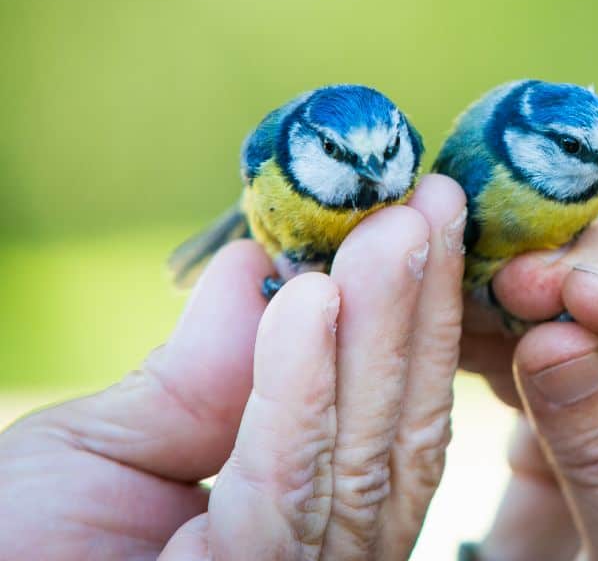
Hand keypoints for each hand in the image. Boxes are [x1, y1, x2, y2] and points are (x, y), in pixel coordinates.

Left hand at [0, 175, 467, 560]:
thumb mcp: (114, 445)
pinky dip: (300, 386)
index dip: (407, 323)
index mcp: (303, 526)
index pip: (381, 423)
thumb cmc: (22, 547)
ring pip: (364, 452)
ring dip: (383, 325)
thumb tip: (259, 263)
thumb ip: (200, 373)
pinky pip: (283, 482)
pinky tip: (309, 299)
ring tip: (392, 226)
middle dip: (413, 310)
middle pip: (395, 434)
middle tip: (429, 200)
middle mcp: (319, 560)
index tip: (417, 215)